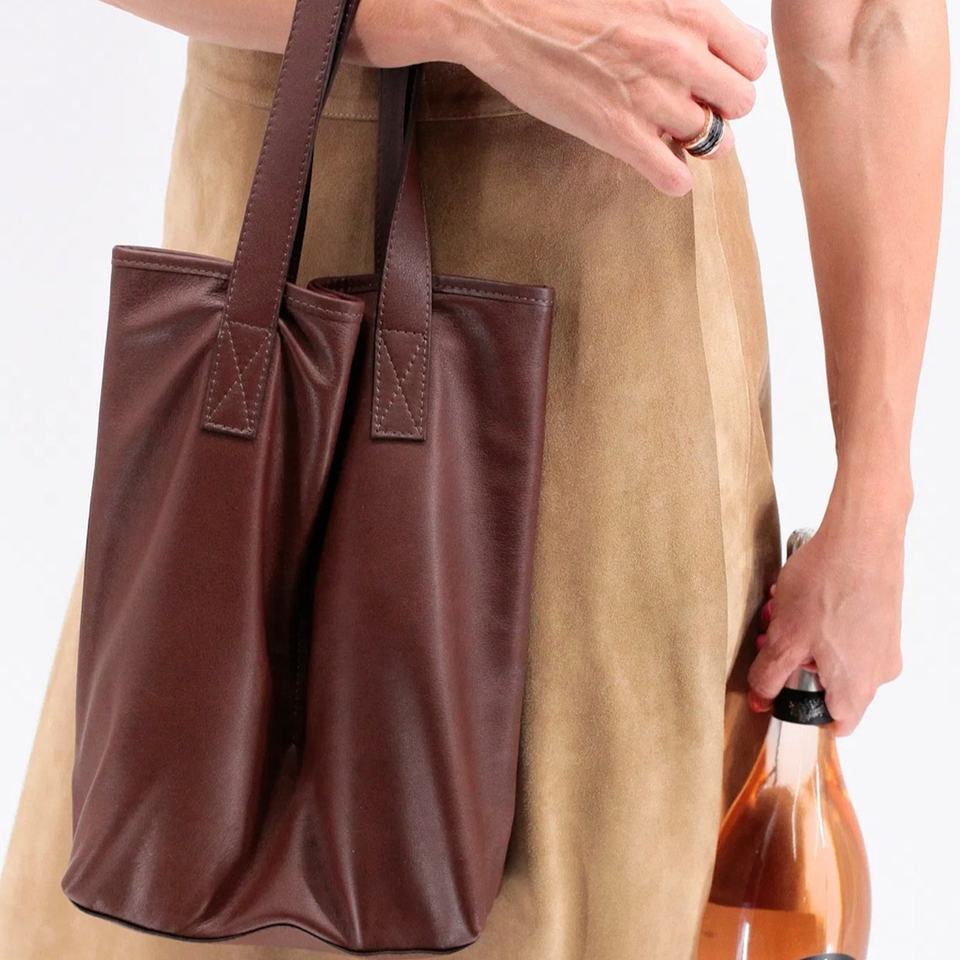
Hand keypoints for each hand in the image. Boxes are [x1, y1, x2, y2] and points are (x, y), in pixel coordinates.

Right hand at [352, 0, 767, 195]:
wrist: (502, 13)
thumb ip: (680, 13)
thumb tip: (703, 42)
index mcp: (690, 11)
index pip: (752, 58)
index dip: (734, 73)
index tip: (713, 80)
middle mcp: (679, 54)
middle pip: (741, 103)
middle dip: (721, 109)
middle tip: (693, 110)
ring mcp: (650, 97)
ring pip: (711, 142)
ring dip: (695, 144)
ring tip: (670, 137)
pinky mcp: (617, 134)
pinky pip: (672, 176)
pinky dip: (672, 179)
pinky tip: (659, 168)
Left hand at [747, 515, 905, 735]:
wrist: (862, 536)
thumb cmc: (826, 586)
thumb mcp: (784, 638)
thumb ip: (769, 676)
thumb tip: (761, 699)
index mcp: (858, 685)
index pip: (834, 723)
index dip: (801, 710)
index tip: (778, 690)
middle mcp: (879, 670)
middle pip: (828, 684)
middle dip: (793, 662)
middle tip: (769, 636)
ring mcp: (883, 642)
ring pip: (833, 654)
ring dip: (802, 637)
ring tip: (780, 609)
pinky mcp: (881, 616)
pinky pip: (845, 631)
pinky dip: (820, 620)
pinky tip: (800, 596)